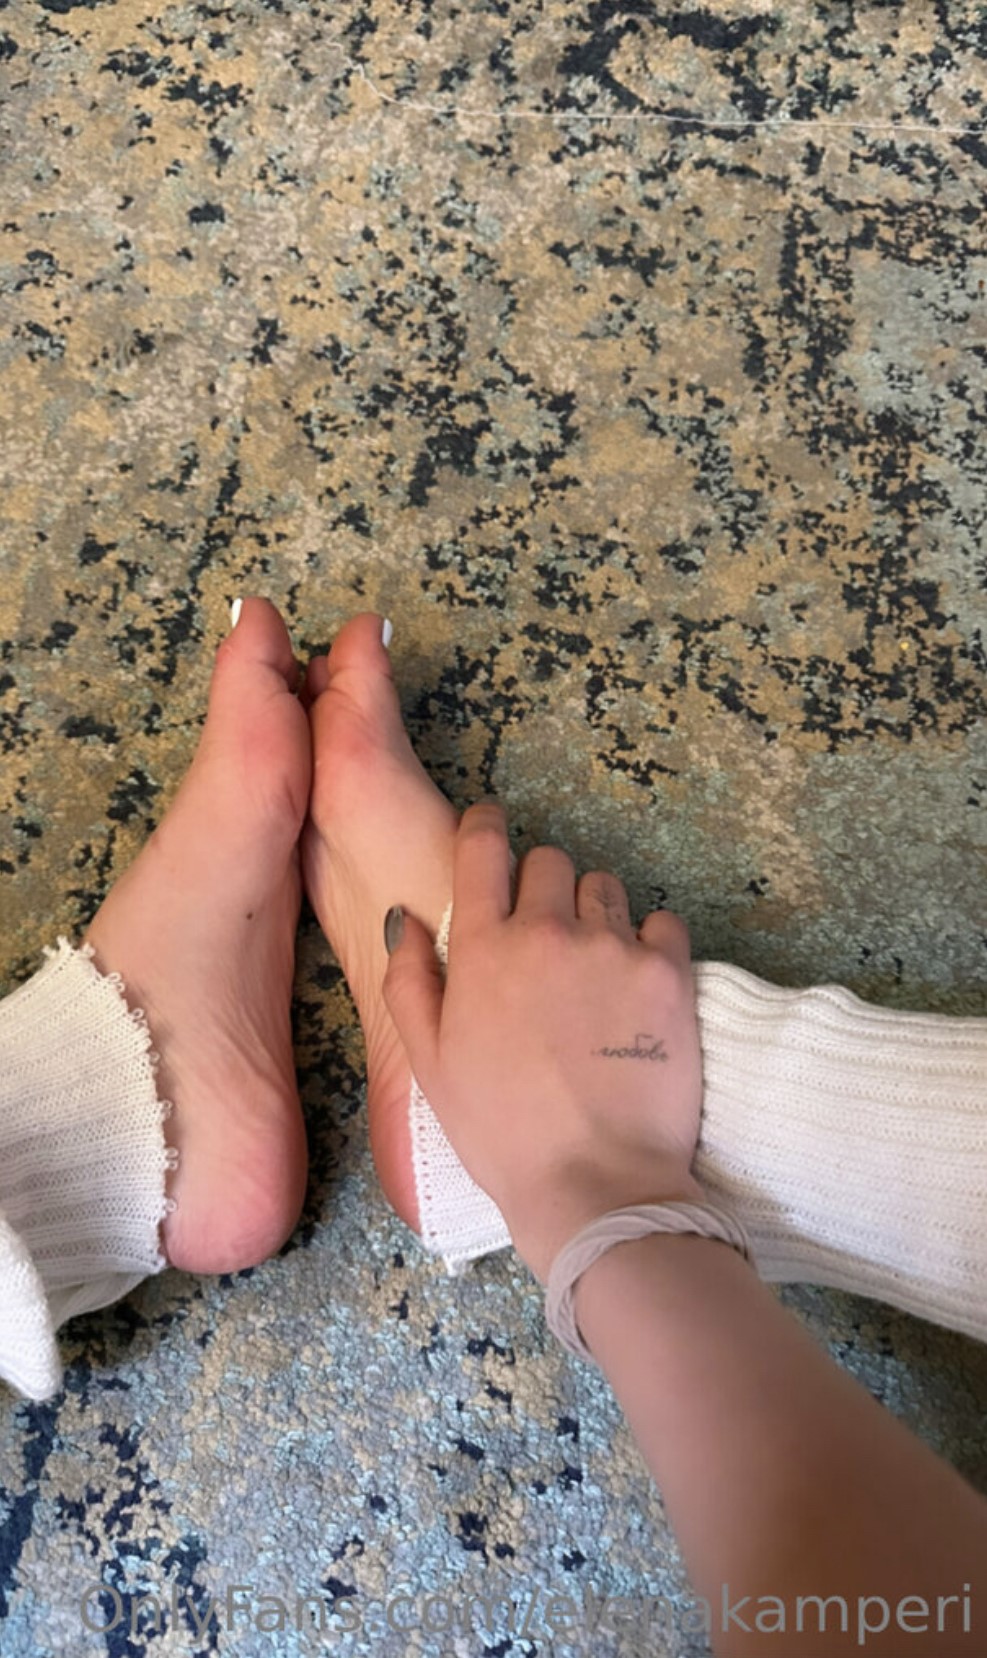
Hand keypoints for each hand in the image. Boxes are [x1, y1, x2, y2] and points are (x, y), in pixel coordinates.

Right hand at [382, 801, 705, 1280]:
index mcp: (484, 947)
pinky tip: (637, 985)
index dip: (486, 828)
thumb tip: (410, 920)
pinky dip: (652, 940)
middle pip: (550, 861)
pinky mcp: (669, 972)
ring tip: (593, 968)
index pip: (483, 844)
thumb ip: (410, 982)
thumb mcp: (430, 1064)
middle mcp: (549, 929)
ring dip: (595, 913)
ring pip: (605, 887)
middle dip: (543, 887)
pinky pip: (663, 921)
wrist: (596, 1185)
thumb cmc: (501, 1133)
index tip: (491, 835)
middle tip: (544, 938)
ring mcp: (614, 946)